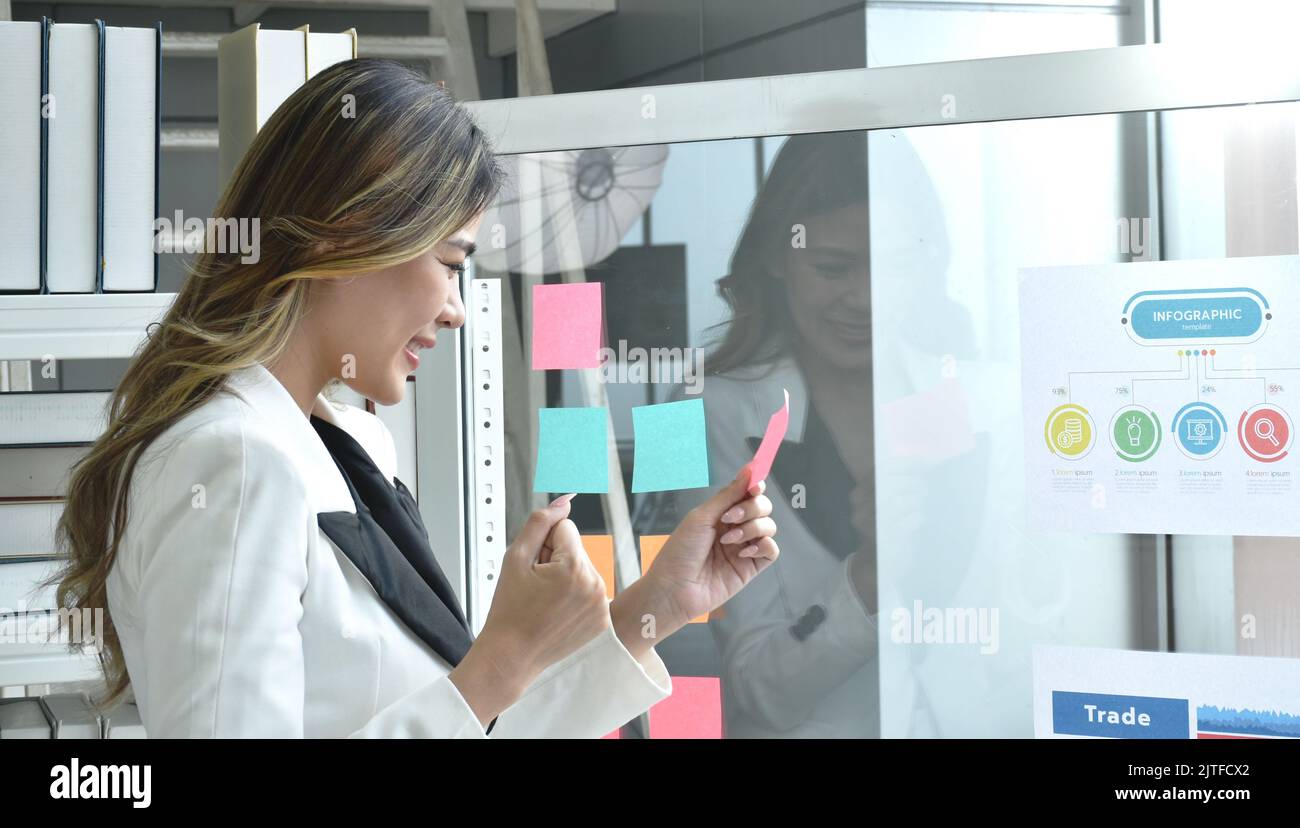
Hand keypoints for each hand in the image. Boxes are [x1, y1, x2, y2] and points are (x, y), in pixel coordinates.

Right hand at [451, 494, 609, 724]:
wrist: (512, 654)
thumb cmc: (510, 609)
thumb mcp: (516, 558)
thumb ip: (540, 522)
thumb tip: (564, 500)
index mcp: (574, 566)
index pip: (565, 528)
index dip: (543, 544)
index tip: (533, 568)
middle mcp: (595, 584)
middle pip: (575, 549)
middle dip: (555, 560)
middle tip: (536, 588)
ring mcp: (601, 604)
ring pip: (582, 569)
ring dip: (565, 578)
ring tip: (545, 601)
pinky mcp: (602, 619)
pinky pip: (590, 592)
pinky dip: (575, 598)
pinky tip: (556, 613)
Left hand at [639, 464, 778, 633]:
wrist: (675, 589)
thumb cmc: (680, 552)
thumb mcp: (702, 516)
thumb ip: (730, 494)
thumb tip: (750, 469)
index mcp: (720, 513)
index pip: (747, 493)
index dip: (755, 486)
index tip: (755, 486)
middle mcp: (734, 528)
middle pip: (762, 507)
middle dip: (752, 508)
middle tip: (731, 517)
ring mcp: (744, 547)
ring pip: (769, 526)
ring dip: (753, 527)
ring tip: (729, 540)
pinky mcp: (751, 567)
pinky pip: (771, 549)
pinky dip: (762, 546)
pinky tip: (743, 552)